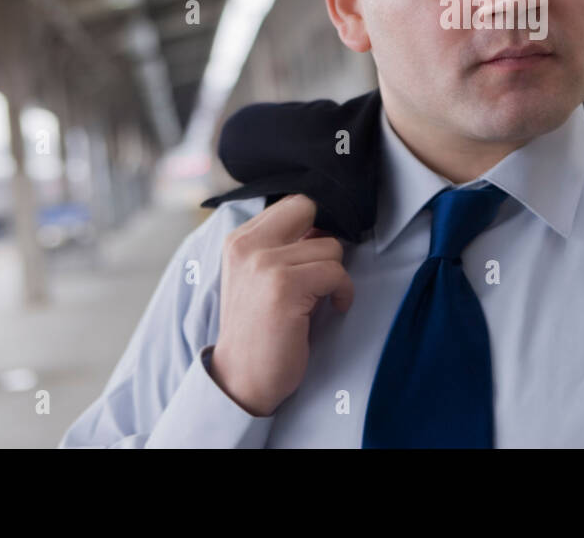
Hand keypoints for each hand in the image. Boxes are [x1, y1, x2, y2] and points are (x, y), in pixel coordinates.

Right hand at [208, 194, 353, 415]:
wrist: (241, 379)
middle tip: (321, 270)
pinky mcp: (285, 287)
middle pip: (308, 209)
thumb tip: (321, 226)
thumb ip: (281, 247)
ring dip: (335, 275)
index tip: (316, 252)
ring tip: (322, 298)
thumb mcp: (258, 276)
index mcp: (240, 240)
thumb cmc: (258, 330)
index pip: (292, 203)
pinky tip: (334, 307)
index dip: (313, 225)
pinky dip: (343, 292)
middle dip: (323, 240)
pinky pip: (336, 273)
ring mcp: (265, 264)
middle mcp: (248, 246)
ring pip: (330, 246)